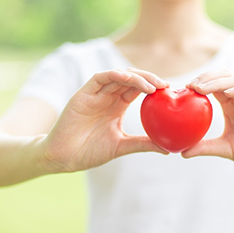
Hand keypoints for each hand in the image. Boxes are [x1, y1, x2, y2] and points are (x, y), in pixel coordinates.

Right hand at [40, 68, 169, 172]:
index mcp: (117, 106)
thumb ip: (142, 144)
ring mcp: (95, 94)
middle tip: (165, 86)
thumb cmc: (89, 152)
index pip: (138, 89)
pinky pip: (100, 78)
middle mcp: (107, 96)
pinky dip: (115, 75)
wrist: (63, 157)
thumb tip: (167, 148)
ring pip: (118, 76)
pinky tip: (128, 79)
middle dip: (149, 79)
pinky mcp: (83, 94)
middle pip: (131, 79)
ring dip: (137, 77)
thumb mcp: (121, 147)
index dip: (154, 86)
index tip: (169, 91)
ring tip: (152, 86)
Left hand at [184, 70, 233, 177]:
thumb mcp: (225, 149)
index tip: (183, 89)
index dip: (199, 83)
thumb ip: (205, 147)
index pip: (213, 86)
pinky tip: (227, 94)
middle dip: (205, 78)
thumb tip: (181, 153)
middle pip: (222, 78)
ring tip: (202, 88)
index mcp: (231, 106)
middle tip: (190, 86)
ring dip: (217, 81)